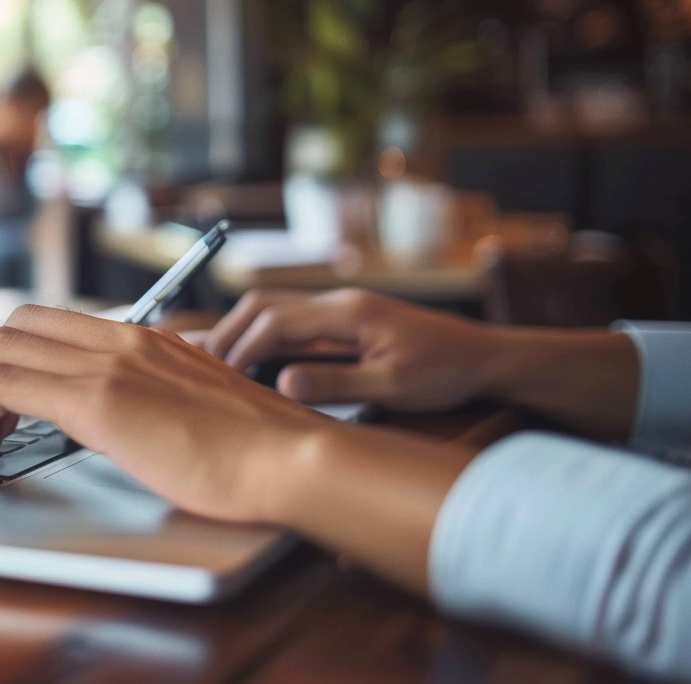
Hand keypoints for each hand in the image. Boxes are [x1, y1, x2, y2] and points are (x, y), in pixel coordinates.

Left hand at [0, 305, 331, 522]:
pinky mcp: (98, 400)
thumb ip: (164, 400)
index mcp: (147, 340)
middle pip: (14, 326)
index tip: (3, 405)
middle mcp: (123, 340)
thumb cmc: (259, 451)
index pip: (53, 324)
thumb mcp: (200, 409)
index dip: (13, 358)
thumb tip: (138, 418)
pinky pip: (3, 386)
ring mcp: (109, 364)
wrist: (293, 459)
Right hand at [201, 289, 498, 411]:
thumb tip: (282, 383)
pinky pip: (295, 321)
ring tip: (218, 361)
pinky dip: (265, 336)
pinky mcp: (348, 322)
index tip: (221, 376)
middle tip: (203, 364)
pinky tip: (254, 358)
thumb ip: (336, 384)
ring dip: (243, 330)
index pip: (276, 321)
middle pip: (265, 304)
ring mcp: (343, 309)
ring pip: (277, 308)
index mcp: (348, 312)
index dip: (242, 347)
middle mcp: (340, 303)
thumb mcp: (393, 387)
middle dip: (230, 332)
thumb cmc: (446, 373)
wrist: (486, 357)